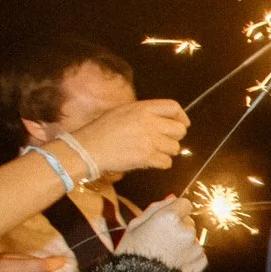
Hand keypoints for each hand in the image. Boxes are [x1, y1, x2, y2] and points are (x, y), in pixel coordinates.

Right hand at [71, 98, 189, 174]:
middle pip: (180, 130)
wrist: (88, 148)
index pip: (173, 108)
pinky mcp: (148, 157)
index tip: (182, 124)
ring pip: (175, 148)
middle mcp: (149, 122)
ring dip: (167, 151)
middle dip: (175, 137)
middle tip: (164, 140)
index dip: (181, 117)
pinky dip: (161, 163)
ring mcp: (150, 140)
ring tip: (151, 150)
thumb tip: (162, 120)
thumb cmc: (102, 129)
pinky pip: (167, 162)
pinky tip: (148, 160)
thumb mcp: (122, 111)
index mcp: (142, 108)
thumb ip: (143, 114)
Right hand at [116, 198, 208, 271]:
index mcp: (169, 218)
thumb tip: (173, 197)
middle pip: (189, 221)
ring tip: (165, 253)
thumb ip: (156, 208)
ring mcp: (195, 246)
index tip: (167, 219)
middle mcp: (186, 230)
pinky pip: (198, 251)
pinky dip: (189, 255)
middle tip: (160, 240)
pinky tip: (173, 260)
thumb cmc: (132, 252)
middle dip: (178, 227)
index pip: (184, 203)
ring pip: (193, 236)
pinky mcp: (201, 260)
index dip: (176, 210)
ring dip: (184, 242)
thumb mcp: (136, 225)